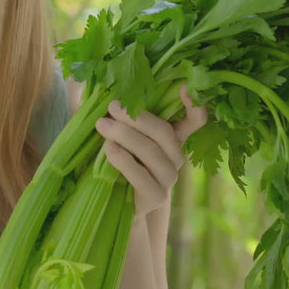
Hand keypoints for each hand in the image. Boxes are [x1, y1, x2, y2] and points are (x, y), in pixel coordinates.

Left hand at [95, 84, 207, 217]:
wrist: (112, 201)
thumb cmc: (114, 158)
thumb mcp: (115, 131)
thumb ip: (114, 111)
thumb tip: (94, 86)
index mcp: (171, 136)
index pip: (194, 120)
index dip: (194, 105)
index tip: (183, 86)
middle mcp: (175, 156)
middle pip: (164, 132)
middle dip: (137, 117)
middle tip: (112, 106)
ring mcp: (168, 178)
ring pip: (152, 152)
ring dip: (126, 135)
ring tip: (102, 125)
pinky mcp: (156, 197)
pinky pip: (143, 177)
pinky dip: (124, 161)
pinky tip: (109, 150)